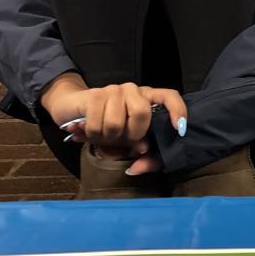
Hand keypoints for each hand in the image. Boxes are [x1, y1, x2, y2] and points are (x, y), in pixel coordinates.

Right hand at [53, 83, 186, 160]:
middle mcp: (133, 90)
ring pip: (116, 123)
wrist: (74, 109)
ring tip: (102, 135)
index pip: (169, 96)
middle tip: (120, 139)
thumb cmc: (107, 125)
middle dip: (131, 135)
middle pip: (142, 113)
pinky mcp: (95, 94)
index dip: (177, 110)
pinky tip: (87, 131)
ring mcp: (114, 90)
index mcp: (147, 98)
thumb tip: (138, 165)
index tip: (180, 129)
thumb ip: (141, 153)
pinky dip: (92, 135)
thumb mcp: (127, 140)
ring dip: (106, 137)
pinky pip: (97, 123)